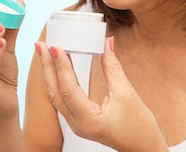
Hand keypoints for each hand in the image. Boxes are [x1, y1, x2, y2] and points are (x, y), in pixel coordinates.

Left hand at [35, 37, 168, 151]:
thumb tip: (107, 43)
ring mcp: (77, 124)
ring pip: (57, 96)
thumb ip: (113, 67)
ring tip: (46, 53)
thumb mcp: (127, 93)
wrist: (144, 147)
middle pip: (55, 92)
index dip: (61, 66)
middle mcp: (78, 124)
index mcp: (89, 120)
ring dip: (51, 73)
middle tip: (41, 45)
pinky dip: (59, 82)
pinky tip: (58, 68)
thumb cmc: (140, 127)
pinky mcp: (80, 121)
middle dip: (47, 67)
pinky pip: (63, 100)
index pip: (68, 89)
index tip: (56, 46)